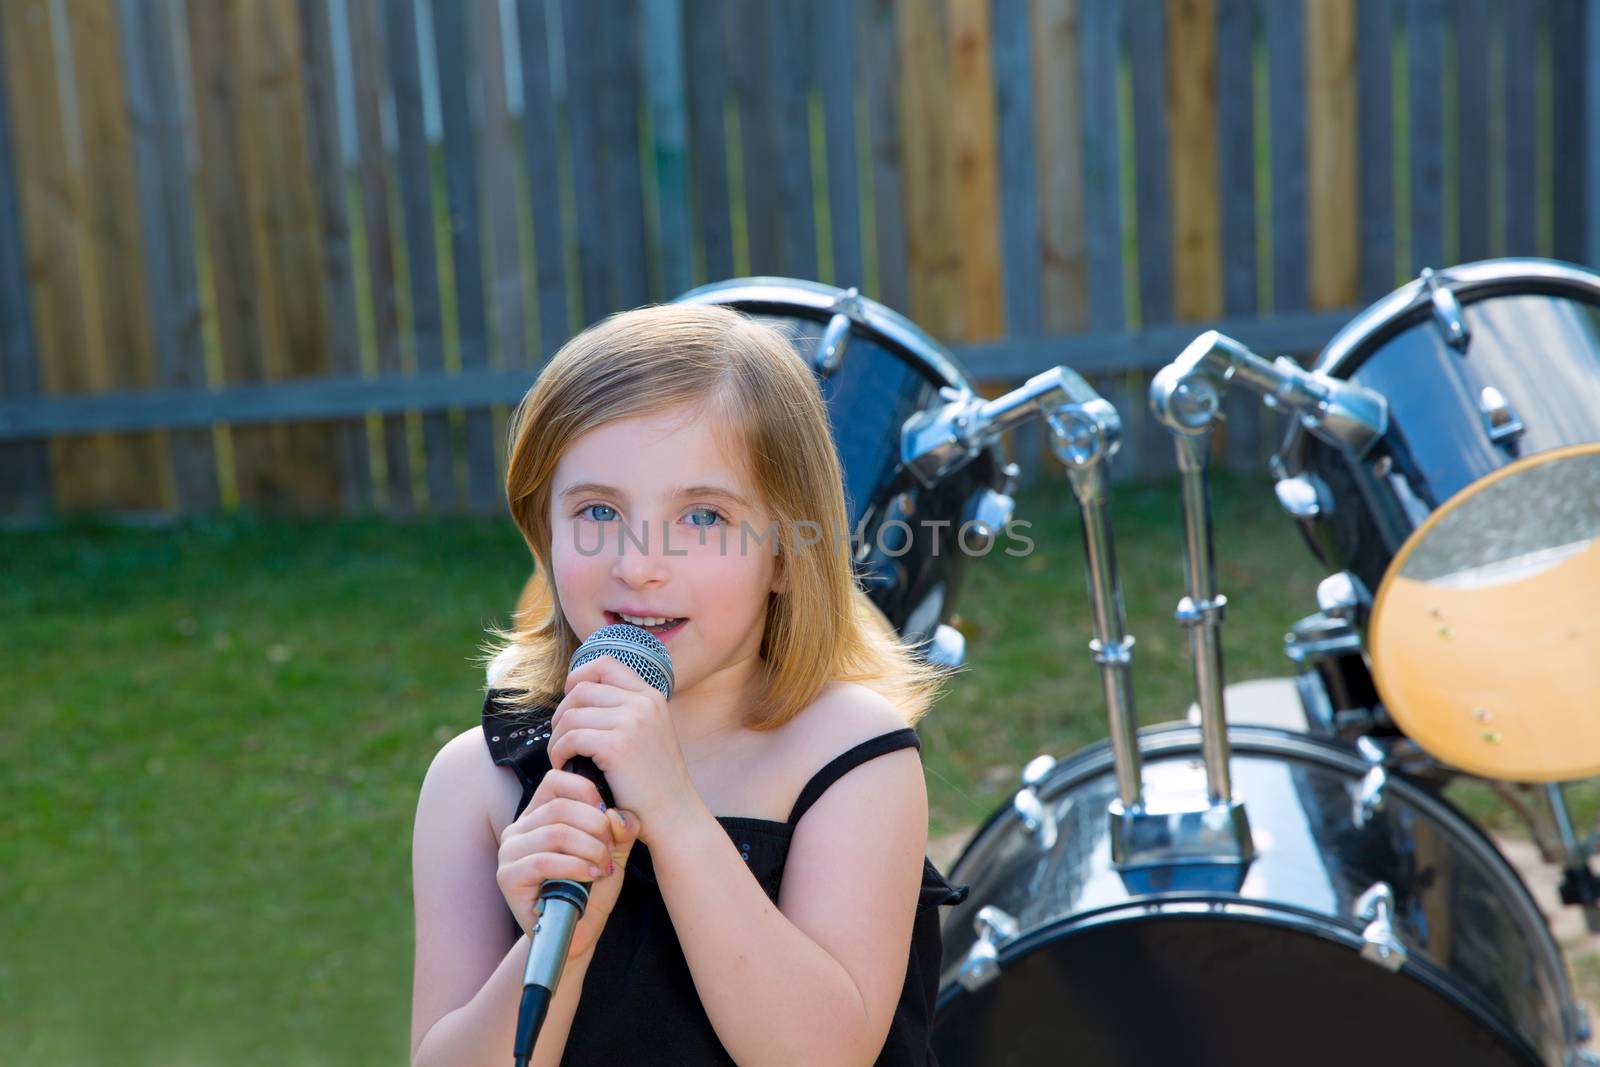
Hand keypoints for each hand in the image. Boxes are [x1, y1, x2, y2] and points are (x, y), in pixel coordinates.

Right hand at [497, 768, 639, 961]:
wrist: (578, 933)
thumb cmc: (591, 888)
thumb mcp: (613, 850)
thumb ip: (621, 828)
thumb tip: (617, 815)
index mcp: (539, 814)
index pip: (556, 780)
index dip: (587, 792)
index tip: (607, 817)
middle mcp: (519, 828)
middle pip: (560, 807)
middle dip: (595, 827)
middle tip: (610, 850)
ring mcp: (509, 852)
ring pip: (555, 832)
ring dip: (589, 848)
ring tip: (603, 866)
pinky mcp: (508, 877)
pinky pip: (543, 861)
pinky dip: (574, 866)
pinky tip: (590, 875)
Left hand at [547, 656, 701, 846]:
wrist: (674, 815)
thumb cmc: (655, 781)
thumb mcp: (650, 733)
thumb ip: (625, 711)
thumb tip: (581, 695)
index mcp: (651, 696)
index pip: (605, 664)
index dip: (579, 675)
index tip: (569, 699)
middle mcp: (643, 703)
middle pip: (582, 689)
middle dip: (562, 712)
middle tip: (562, 738)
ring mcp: (632, 722)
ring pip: (571, 714)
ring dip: (557, 735)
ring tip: (561, 755)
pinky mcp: (617, 746)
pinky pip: (571, 738)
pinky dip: (559, 752)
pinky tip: (564, 765)